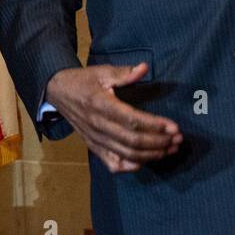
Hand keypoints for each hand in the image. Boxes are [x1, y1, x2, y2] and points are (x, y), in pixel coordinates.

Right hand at [45, 64, 181, 172]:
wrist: (56, 92)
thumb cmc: (82, 81)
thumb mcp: (101, 72)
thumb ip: (124, 72)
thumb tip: (145, 68)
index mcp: (99, 104)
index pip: (131, 120)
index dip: (155, 125)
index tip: (174, 127)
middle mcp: (97, 124)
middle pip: (132, 141)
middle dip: (159, 142)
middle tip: (178, 139)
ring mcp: (94, 138)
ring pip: (126, 154)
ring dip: (151, 155)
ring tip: (169, 149)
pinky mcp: (93, 146)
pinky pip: (113, 164)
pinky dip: (130, 167)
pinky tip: (145, 161)